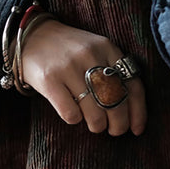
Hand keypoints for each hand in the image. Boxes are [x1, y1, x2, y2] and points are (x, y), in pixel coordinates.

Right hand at [18, 19, 146, 135]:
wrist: (31, 37)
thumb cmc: (68, 52)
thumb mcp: (94, 51)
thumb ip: (112, 70)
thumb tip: (128, 111)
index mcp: (106, 48)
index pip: (132, 84)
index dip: (138, 112)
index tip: (136, 129)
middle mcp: (89, 55)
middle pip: (115, 101)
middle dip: (119, 123)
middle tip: (115, 131)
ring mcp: (68, 68)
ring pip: (94, 112)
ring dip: (98, 125)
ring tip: (95, 126)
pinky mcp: (49, 80)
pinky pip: (70, 113)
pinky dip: (75, 119)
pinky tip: (73, 115)